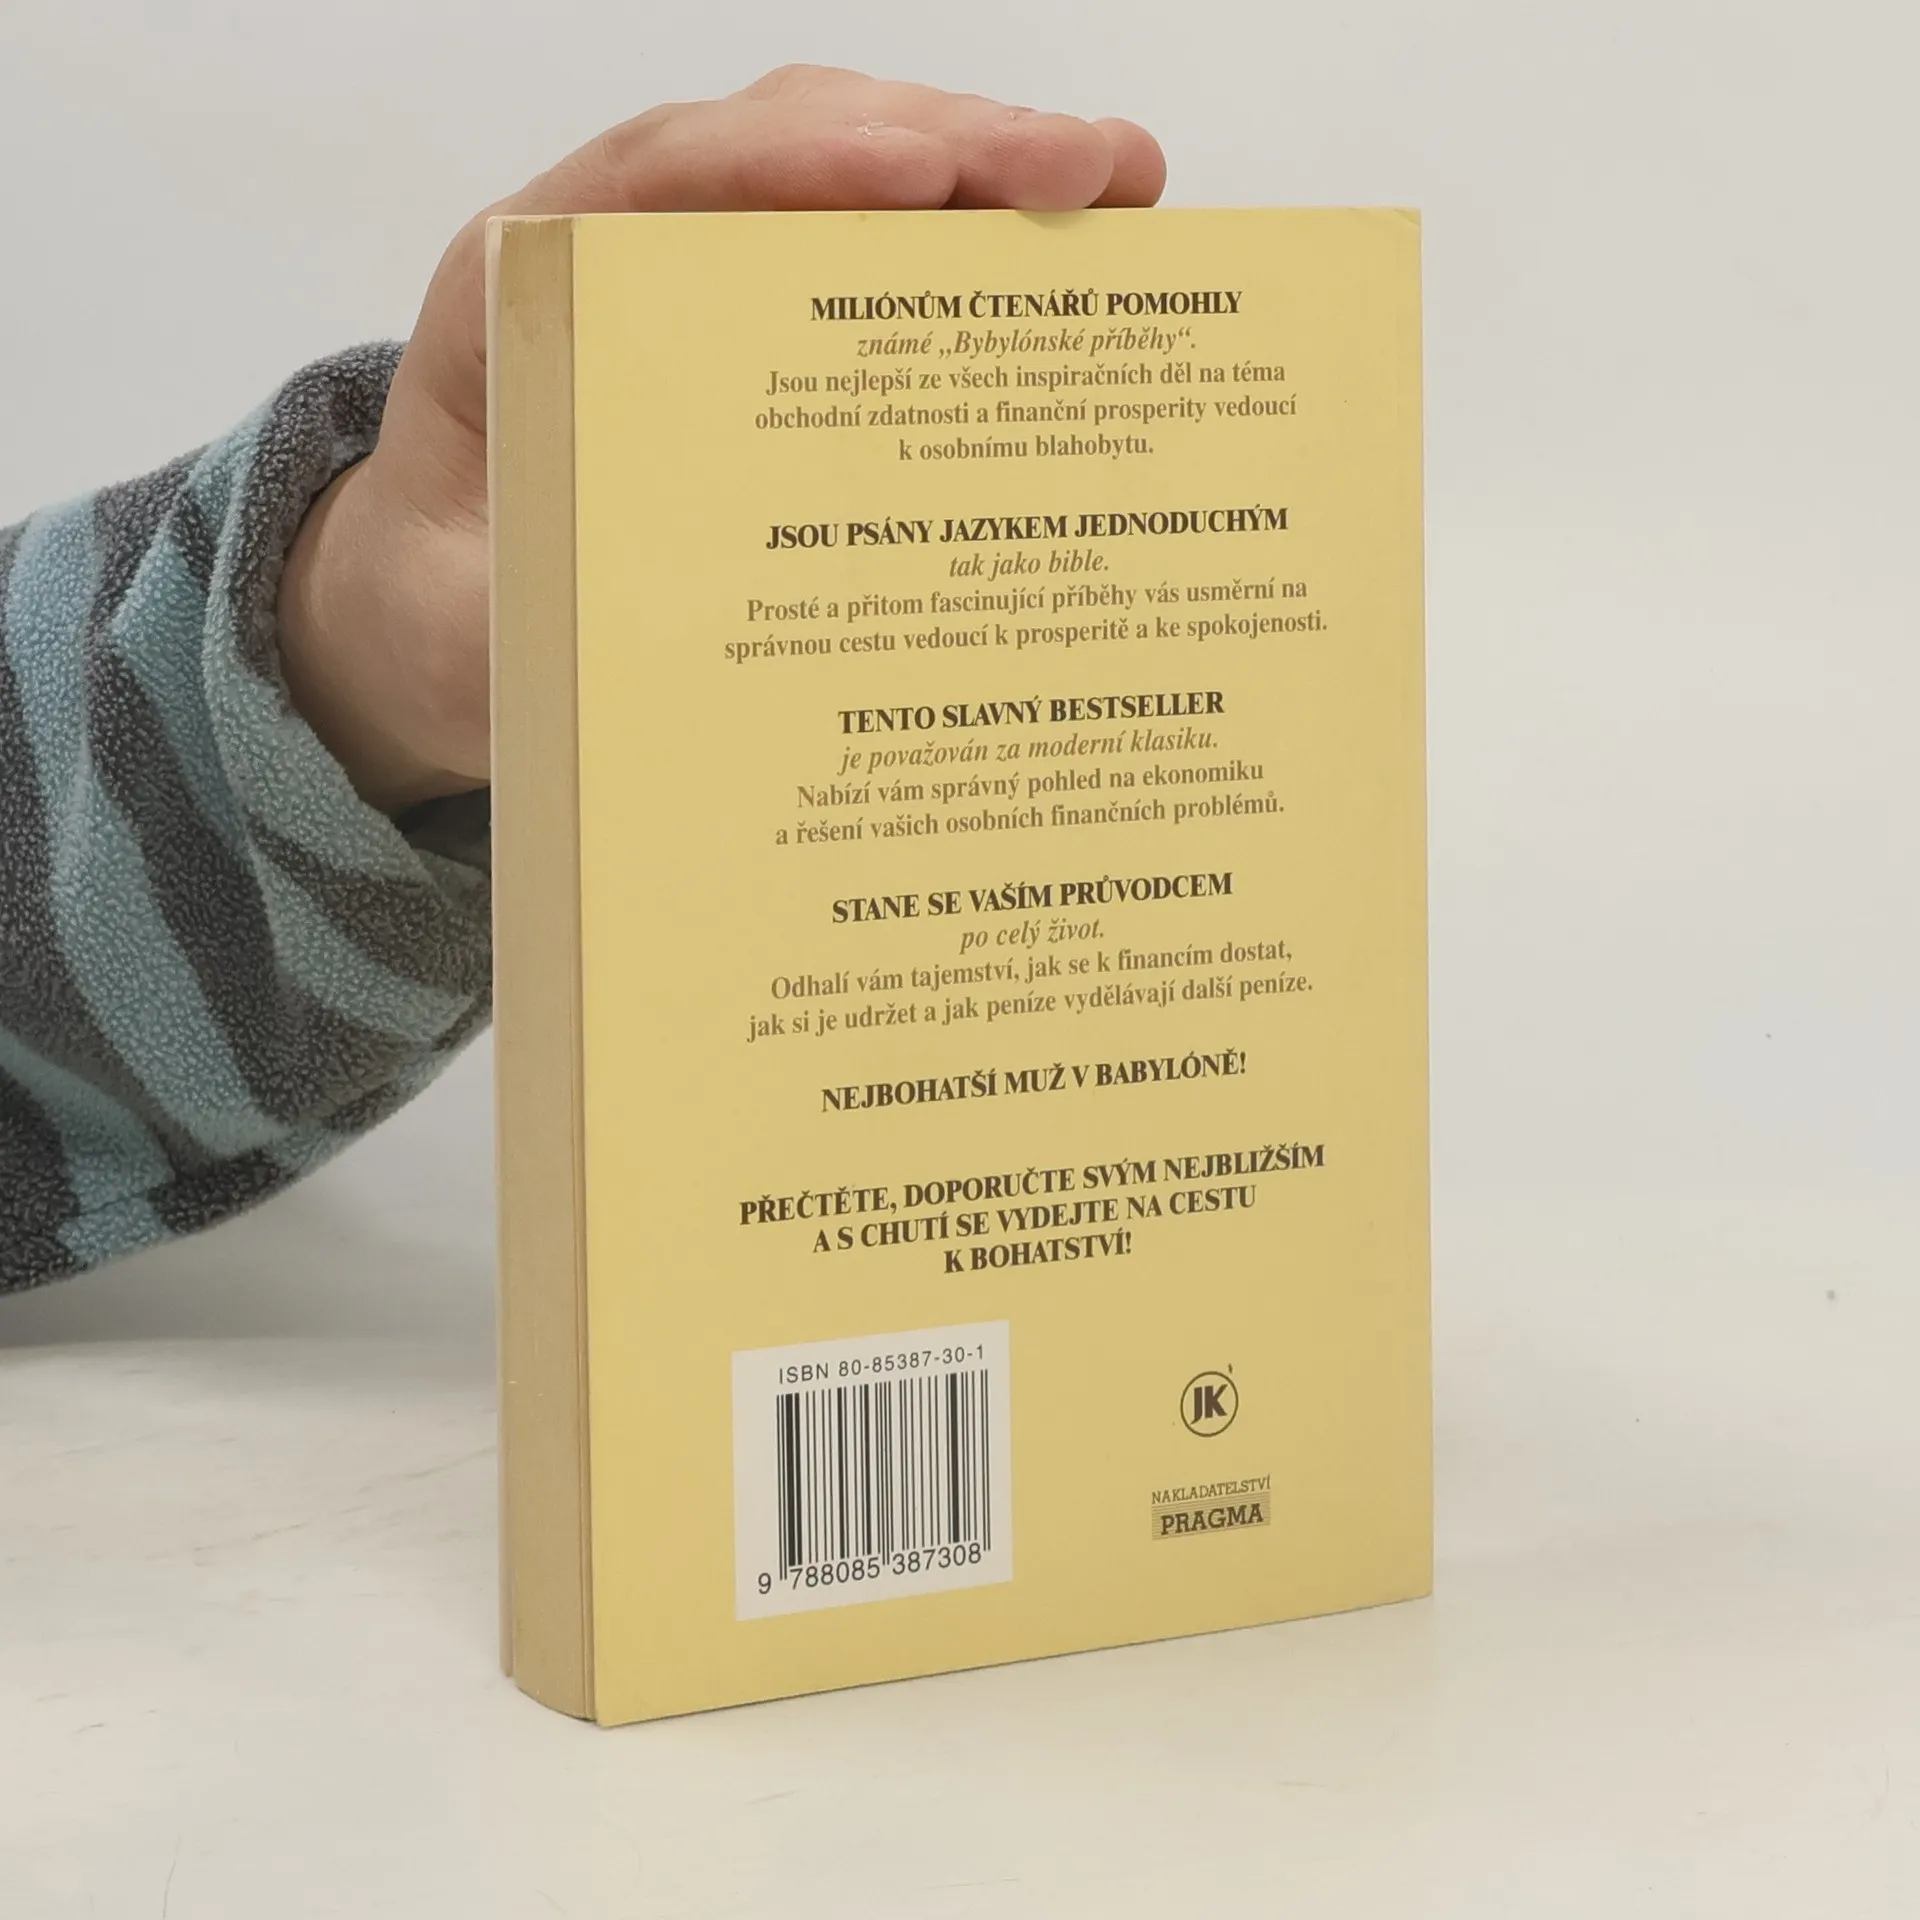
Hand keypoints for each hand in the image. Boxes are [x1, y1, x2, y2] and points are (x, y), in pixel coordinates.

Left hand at [276, 66, 1166, 810]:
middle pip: (784, 146)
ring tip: (1119, 186)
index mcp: (524, 298)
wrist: (430, 611)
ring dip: (980, 169)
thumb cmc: (451, 611)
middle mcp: (616, 255)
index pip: (663, 182)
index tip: (923, 177)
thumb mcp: (462, 631)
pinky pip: (862, 252)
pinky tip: (1066, 248)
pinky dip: (964, 240)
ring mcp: (695, 277)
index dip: (794, 163)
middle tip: (1088, 171)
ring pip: (841, 175)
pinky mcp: (754, 324)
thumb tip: (669, 644)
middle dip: (942, 141)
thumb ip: (531, 625)